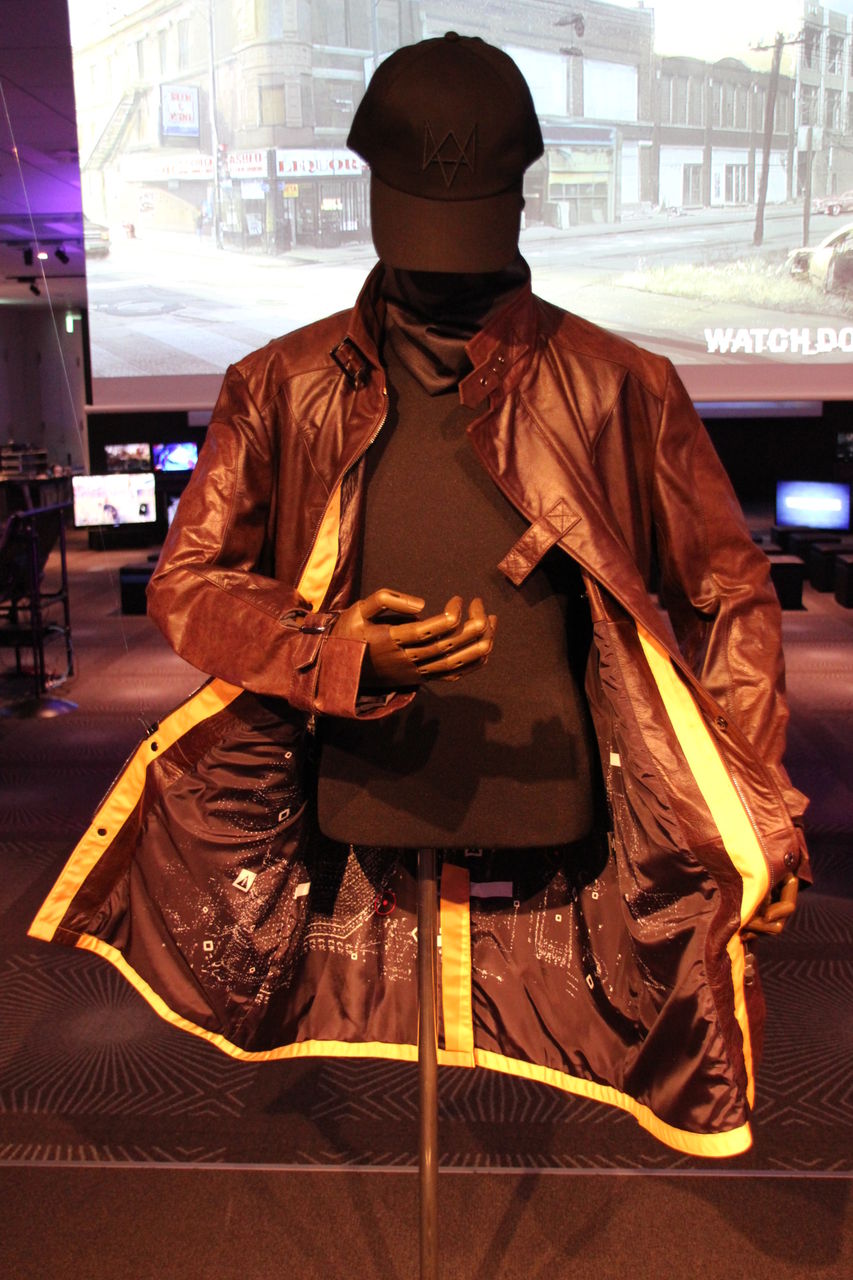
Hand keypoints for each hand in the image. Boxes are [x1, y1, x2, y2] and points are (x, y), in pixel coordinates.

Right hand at [332, 588, 496, 688]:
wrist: (340, 671)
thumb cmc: (350, 634)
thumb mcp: (358, 609)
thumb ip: (386, 599)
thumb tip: (421, 604)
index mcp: (391, 641)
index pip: (429, 632)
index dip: (450, 615)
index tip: (458, 598)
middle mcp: (407, 659)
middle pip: (448, 647)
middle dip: (473, 626)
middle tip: (480, 604)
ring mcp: (416, 672)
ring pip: (456, 664)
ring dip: (480, 645)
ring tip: (492, 622)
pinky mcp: (421, 678)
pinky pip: (453, 675)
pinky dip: (473, 663)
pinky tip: (485, 646)